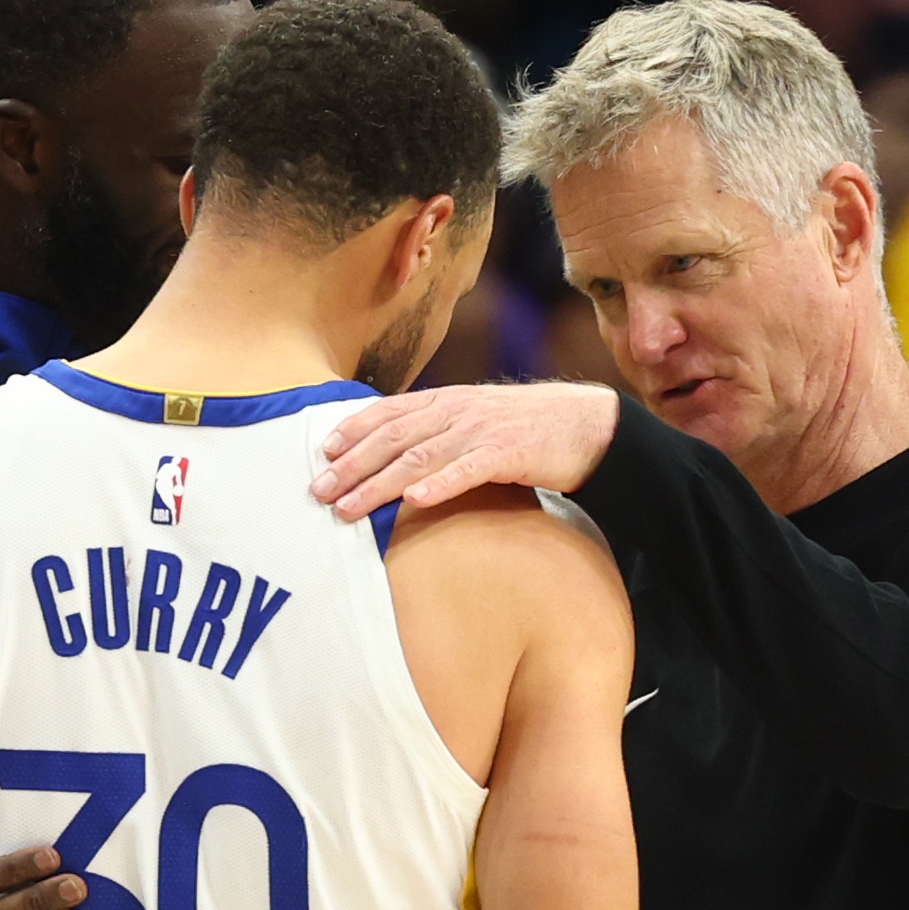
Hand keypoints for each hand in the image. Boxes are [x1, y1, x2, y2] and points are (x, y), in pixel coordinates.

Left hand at [313, 382, 620, 522]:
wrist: (589, 426)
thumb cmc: (531, 430)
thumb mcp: (479, 422)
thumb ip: (443, 432)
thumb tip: (405, 456)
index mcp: (448, 401)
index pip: (390, 412)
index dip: (355, 430)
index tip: (325, 452)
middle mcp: (457, 411)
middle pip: (393, 438)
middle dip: (352, 465)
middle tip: (320, 491)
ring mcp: (481, 431)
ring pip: (418, 458)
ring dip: (378, 484)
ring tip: (349, 508)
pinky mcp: (507, 454)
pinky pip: (467, 471)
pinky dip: (439, 485)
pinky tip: (414, 501)